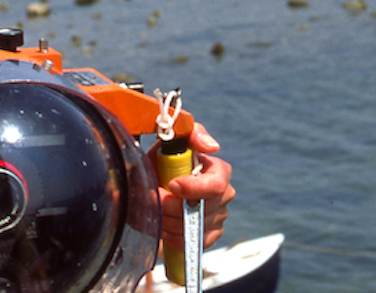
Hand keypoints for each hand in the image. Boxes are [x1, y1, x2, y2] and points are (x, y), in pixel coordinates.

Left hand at [156, 123, 234, 251]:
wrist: (152, 185)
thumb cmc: (163, 160)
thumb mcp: (170, 140)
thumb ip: (188, 132)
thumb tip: (212, 146)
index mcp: (218, 171)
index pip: (215, 185)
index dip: (194, 188)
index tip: (171, 184)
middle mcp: (224, 194)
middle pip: (203, 209)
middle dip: (173, 206)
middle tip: (154, 198)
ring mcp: (219, 216)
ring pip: (195, 228)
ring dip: (169, 221)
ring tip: (154, 210)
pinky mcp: (210, 235)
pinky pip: (194, 243)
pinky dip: (174, 237)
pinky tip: (163, 225)